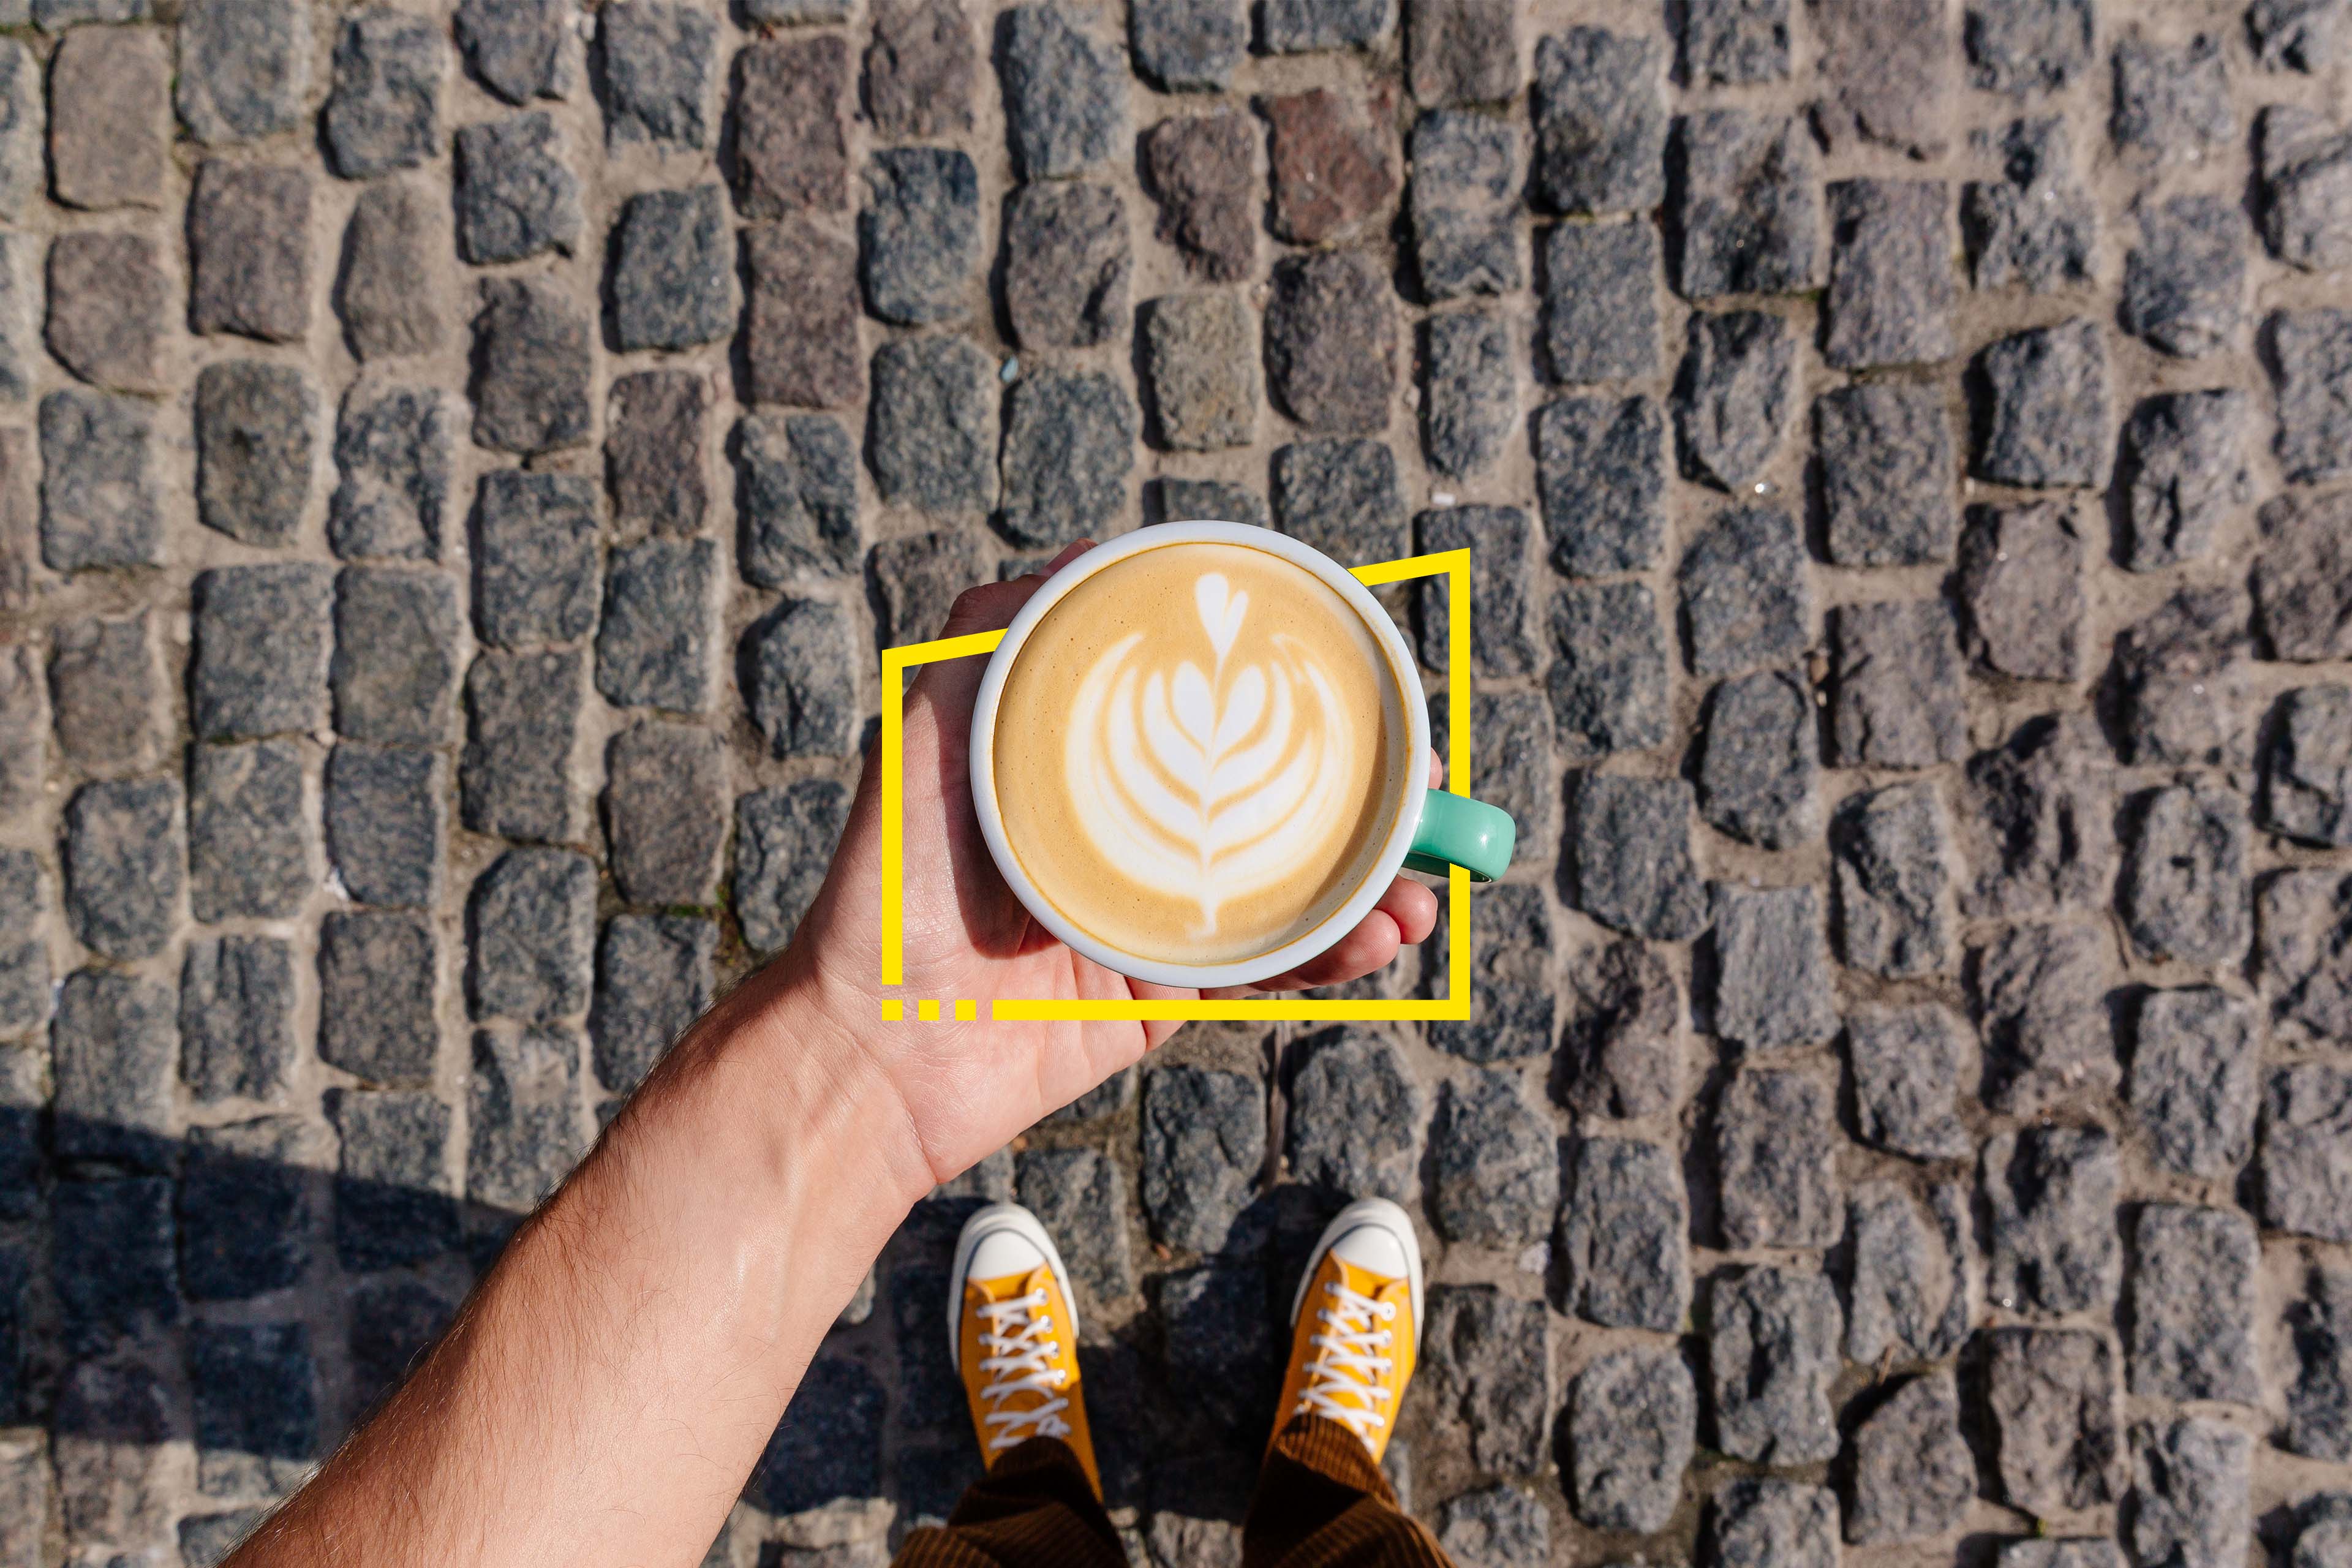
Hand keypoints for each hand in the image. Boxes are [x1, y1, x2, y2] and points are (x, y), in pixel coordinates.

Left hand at [784, 540, 1440, 1185]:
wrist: (874, 1052)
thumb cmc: (883, 888)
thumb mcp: (922, 737)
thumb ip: (987, 641)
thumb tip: (1090, 553)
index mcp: (1086, 768)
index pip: (1202, 713)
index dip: (1285, 692)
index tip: (1359, 674)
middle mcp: (1129, 834)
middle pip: (1268, 797)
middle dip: (1362, 794)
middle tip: (1429, 786)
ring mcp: (1154, 918)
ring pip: (1290, 888)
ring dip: (1370, 884)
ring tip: (1422, 886)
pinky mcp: (1165, 999)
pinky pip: (1267, 971)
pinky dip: (1333, 955)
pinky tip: (1379, 937)